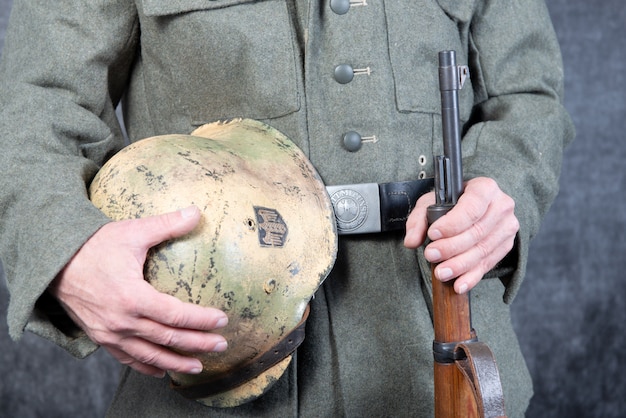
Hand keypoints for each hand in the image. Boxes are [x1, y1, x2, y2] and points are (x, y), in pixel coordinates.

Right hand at [49, 206, 228, 377]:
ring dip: (177, 362)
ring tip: (199, 366)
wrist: (54, 262)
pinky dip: (147, 367)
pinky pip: (127, 358)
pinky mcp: (101, 337)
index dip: (201, 320)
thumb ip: (167, 224)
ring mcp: (110, 333)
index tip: (222, 320)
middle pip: (168, 338)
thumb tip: (197, 212)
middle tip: (221, 345)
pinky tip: (163, 371)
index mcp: (133, 297)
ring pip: (150, 355)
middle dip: (198, 343)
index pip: (176, 315)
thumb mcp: (133, 231)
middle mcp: (122, 321)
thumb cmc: (94, 245)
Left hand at [404, 177, 518, 293]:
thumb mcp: (431, 203)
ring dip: (460, 265)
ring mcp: (507, 227)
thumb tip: (411, 241)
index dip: (452, 223)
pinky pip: (489, 264)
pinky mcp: (506, 246)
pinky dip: (472, 277)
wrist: (473, 208)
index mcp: (485, 188)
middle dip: (451, 247)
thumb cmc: (452, 202)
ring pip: (483, 250)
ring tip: (441, 272)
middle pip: (477, 232)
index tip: (433, 234)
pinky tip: (459, 284)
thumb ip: (418, 220)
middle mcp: (501, 206)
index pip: (472, 207)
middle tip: (431, 255)